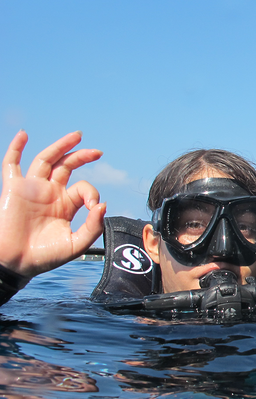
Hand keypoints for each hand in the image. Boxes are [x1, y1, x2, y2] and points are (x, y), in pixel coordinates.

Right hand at [0, 130, 105, 277]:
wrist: (18, 263)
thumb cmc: (46, 256)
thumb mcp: (76, 244)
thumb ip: (93, 226)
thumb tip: (102, 205)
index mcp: (66, 205)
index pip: (83, 188)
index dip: (92, 193)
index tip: (93, 207)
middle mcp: (50, 193)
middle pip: (66, 166)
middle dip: (82, 156)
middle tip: (98, 152)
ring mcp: (32, 189)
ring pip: (46, 160)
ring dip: (60, 146)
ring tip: (77, 135)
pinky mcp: (13, 188)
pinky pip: (11, 164)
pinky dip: (16, 148)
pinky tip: (23, 134)